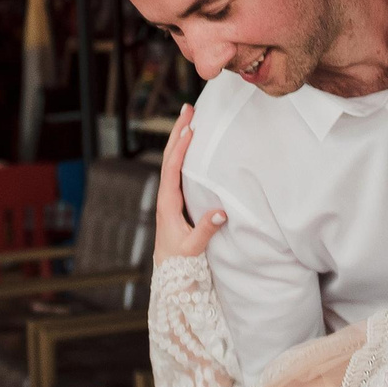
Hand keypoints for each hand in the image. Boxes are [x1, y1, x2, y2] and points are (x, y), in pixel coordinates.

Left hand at [153, 105, 226, 261]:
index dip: (181, 149)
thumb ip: (205, 230)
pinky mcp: (175, 202)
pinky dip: (183, 153)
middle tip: (188, 109)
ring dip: (179, 139)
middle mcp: (165, 197)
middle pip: (169, 157)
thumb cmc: (181, 263)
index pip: (172, 169)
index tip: (190, 130)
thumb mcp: (193, 248)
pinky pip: (177, 171)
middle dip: (178, 132)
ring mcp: (169, 198)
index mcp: (167, 204)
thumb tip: (221, 211)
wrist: (171, 277)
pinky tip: (191, 145)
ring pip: (172, 161)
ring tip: (190, 118)